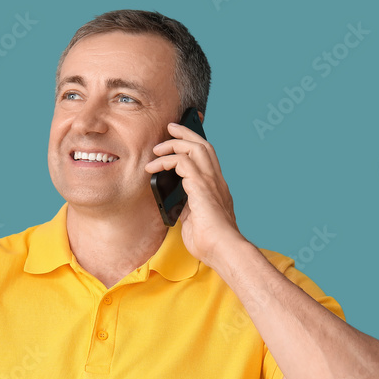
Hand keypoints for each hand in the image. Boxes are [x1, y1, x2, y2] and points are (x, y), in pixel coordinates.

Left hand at [146, 122, 244, 267]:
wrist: (223, 250)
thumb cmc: (210, 242)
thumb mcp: (194, 221)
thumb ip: (188, 208)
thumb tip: (178, 205)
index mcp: (216, 188)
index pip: (207, 158)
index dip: (194, 144)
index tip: (179, 139)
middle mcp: (216, 181)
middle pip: (204, 145)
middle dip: (186, 133)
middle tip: (170, 128)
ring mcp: (211, 182)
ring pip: (196, 147)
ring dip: (174, 144)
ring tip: (157, 149)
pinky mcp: (202, 187)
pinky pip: (183, 162)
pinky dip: (167, 160)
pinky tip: (155, 167)